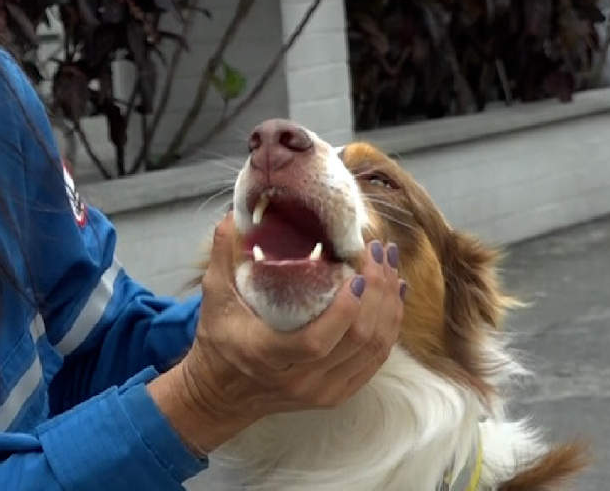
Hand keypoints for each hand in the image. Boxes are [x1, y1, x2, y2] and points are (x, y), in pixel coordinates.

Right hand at [148, 212, 404, 453]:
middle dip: (377, 291)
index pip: (316, 341)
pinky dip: (391, 326)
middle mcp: (299, 380)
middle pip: (357, 340)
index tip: (356, 271)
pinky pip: (376, 360)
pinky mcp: (338, 395)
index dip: (345, 309)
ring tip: (389, 266)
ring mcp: (322, 392)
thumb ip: (223, 254)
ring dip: (389, 305)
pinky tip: (394, 296)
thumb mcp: (214, 295)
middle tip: (377, 252)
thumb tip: (237, 214)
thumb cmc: (219, 339)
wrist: (223, 393)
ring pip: (374, 349)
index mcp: (266, 356)